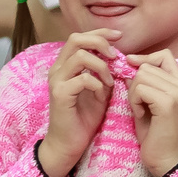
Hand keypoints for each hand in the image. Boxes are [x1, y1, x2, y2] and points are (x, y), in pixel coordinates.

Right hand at [37, 29, 118, 176]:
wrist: (69, 143)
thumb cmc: (83, 118)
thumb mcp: (99, 90)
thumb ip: (105, 73)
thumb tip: (120, 59)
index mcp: (65, 65)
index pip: (80, 37)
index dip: (100, 33)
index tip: (119, 37)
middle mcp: (58, 69)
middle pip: (76, 39)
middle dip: (100, 42)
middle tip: (115, 56)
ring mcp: (57, 81)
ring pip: (80, 56)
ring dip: (101, 66)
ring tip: (110, 80)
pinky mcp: (60, 95)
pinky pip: (83, 79)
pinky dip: (97, 83)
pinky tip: (102, 93)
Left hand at [129, 49, 177, 176]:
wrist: (166, 159)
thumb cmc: (155, 135)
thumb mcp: (146, 104)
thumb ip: (141, 85)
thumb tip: (130, 66)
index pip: (164, 55)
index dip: (144, 59)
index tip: (131, 67)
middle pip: (146, 67)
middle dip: (134, 84)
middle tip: (139, 105)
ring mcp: (177, 93)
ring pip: (141, 76)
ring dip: (133, 94)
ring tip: (141, 111)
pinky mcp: (168, 102)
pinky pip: (140, 89)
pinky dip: (134, 102)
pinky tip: (141, 115)